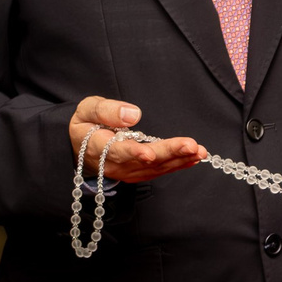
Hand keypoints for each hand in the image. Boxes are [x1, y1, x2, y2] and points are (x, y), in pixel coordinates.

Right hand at [68, 97, 204, 184]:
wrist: (82, 144)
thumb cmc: (86, 123)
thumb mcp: (87, 109)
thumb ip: (106, 110)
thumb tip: (133, 115)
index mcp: (98, 147)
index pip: (117, 151)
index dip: (134, 153)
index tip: (149, 152)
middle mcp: (114, 164)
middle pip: (144, 162)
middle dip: (169, 153)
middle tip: (191, 146)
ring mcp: (128, 171)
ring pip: (155, 168)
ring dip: (179, 160)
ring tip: (199, 152)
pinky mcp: (139, 172)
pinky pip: (159, 171)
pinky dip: (178, 165)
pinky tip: (194, 158)